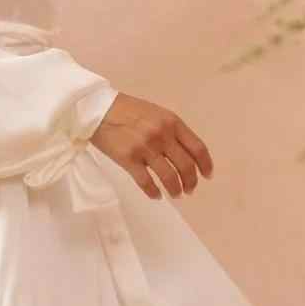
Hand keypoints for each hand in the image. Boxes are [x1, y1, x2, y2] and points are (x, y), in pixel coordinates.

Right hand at [88, 92, 213, 200]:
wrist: (97, 109)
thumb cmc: (127, 110)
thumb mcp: (156, 113)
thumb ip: (171, 130)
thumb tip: (184, 154)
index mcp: (172, 122)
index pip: (197, 148)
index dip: (205, 165)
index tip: (207, 176)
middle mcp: (162, 135)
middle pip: (186, 166)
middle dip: (191, 182)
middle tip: (190, 190)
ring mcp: (145, 148)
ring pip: (169, 177)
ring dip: (176, 190)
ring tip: (176, 194)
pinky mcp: (129, 160)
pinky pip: (147, 183)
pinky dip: (154, 193)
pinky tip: (157, 196)